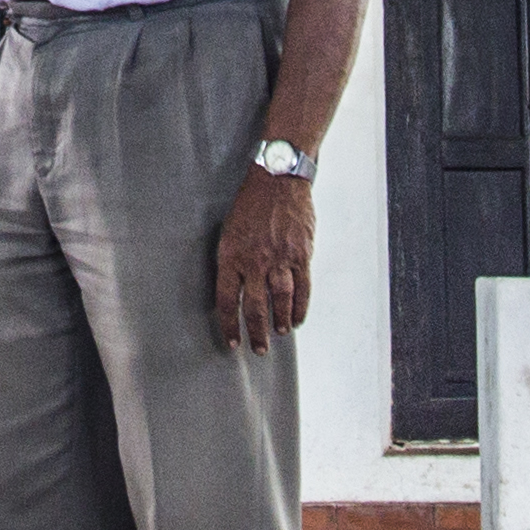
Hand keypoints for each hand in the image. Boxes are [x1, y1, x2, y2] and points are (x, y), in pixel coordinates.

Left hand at [212, 167, 313, 352]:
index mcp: (231, 255)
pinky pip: (302, 287)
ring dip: (281, 321)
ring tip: (280, 333)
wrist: (277, 179)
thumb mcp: (229, 231)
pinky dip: (301, 306)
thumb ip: (232, 261)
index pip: (227, 300)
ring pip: (280, 300)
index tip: (232, 342)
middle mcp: (255, 260)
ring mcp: (280, 258)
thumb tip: (234, 290)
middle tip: (259, 349)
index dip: (229, 324)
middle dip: (256, 332)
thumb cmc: (250, 204)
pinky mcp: (301, 254)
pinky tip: (298, 318)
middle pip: (255, 307)